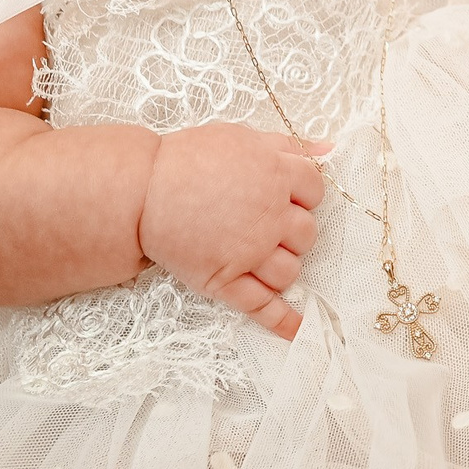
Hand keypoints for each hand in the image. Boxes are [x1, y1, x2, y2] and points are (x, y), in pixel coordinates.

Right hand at [137, 124, 325, 339]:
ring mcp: (250, 251)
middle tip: (268, 226)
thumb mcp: (242, 137)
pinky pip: (261, 305)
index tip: (289, 195)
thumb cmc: (188, 160)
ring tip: (262, 257)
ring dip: (283, 266)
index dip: (304, 193)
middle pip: (307, 233)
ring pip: (290, 270)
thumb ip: (288, 145)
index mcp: (276, 176)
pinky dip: (283, 321)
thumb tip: (328, 149)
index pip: (315, 190)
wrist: (140, 191)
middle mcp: (270, 217)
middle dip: (293, 231)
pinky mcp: (225, 280)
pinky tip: (298, 330)